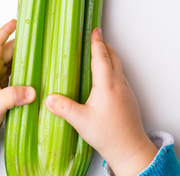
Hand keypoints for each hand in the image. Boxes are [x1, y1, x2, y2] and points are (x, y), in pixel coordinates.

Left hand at [0, 20, 35, 155]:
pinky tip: (29, 72)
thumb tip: (33, 90)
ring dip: (20, 57)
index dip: (4, 31)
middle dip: (19, 43)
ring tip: (36, 51)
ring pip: (7, 63)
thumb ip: (15, 96)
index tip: (15, 22)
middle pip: (4, 52)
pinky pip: (9, 74)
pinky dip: (19, 70)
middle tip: (35, 36)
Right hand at [45, 28, 157, 175]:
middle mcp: (118, 83)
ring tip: (101, 53)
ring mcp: (126, 90)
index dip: (97, 42)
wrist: (130, 149)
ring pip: (119, 66)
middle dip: (104, 44)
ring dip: (110, 55)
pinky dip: (113, 68)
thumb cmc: (108, 135)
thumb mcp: (81, 121)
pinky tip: (106, 77)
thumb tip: (48, 99)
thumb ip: (64, 108)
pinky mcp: (129, 97)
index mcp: (106, 84)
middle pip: (113, 57)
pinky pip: (121, 75)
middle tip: (96, 37)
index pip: (101, 56)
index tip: (95, 30)